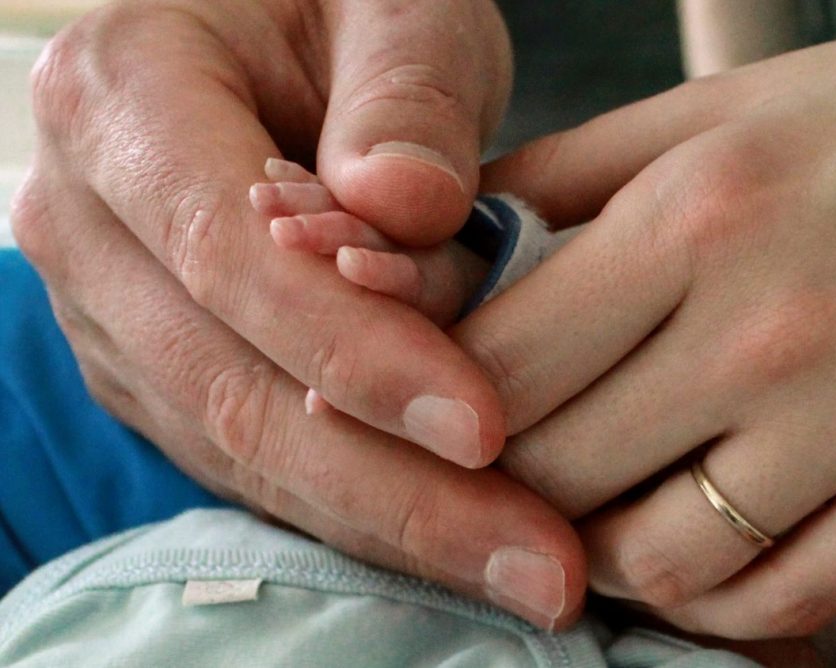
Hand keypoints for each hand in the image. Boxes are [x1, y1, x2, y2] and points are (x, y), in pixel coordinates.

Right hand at [11, 0, 585, 629]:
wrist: (280, 45)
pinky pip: (249, 461)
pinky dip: (354, 507)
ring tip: (522, 566)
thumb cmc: (343, 9)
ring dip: (387, 521)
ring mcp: (115, 312)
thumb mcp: (399, 7)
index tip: (484, 426)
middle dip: (392, 487)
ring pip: (240, 449)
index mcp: (120, 98)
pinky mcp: (161, 371)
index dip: (354, 353)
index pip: (226, 254)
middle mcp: (87, 221)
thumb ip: (407, 94)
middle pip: (232, 386)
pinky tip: (452, 537)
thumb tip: (403, 208)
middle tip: (537, 558)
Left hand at [459, 14, 835, 636]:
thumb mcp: (703, 114)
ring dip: (599, 556)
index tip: (442, 412)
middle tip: (511, 463)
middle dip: (510, 481)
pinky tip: (690, 557)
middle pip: (564, 473)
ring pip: (665, 563)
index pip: (506, 369)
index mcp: (694, 219)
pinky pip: (789, 597)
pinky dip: (713, 603)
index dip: (445, 407)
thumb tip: (443, 249)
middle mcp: (772, 328)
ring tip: (598, 512)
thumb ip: (557, 175)